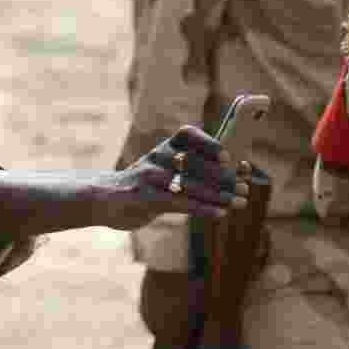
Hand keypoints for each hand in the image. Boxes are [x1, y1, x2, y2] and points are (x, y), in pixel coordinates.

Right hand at [103, 125, 249, 229]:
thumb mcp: (163, 170)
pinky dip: (201, 208)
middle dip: (222, 176)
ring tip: (240, 202)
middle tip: (244, 188)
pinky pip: (178, 202)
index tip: (228, 156)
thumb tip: (235, 174)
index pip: (187, 135)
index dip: (209, 143)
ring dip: (218, 194)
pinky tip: (219, 213)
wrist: (104, 198)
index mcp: (164, 147)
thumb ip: (192, 171)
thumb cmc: (144, 185)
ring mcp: (148, 176)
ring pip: (189, 184)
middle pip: (194, 163)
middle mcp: (157, 157)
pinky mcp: (143, 197)